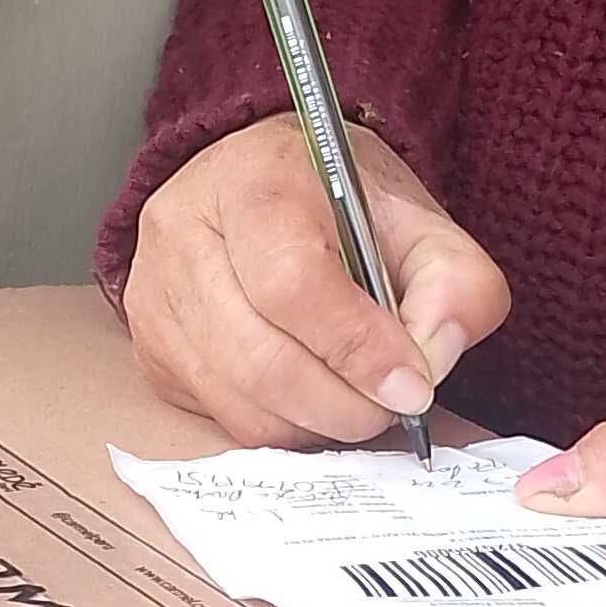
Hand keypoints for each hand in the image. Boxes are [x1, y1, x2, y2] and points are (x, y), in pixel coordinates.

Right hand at [124, 111, 509, 446]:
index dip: (357, 347)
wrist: (264, 184)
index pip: (292, 284)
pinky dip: (284, 425)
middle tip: (394, 403)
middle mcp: (183, 234)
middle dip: (346, 404)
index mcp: (253, 180)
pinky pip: (223, 420)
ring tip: (358, 397)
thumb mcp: (420, 220)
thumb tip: (434, 359)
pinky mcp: (150, 349)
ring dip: (318, 423)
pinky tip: (313, 395)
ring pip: (243, 404)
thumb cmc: (339, 204)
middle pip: (262, 361)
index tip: (412, 383)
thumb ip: (455, 283)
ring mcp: (155, 296)